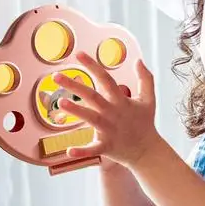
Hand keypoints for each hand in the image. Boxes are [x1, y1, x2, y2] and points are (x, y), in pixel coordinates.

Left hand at [53, 53, 160, 168]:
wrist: (147, 151)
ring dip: (76, 110)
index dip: (93, 65)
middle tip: (56, 76)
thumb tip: (139, 60)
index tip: (78, 54)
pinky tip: (68, 150)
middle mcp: (113, 113)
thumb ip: (146, 79)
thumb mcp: (148, 99)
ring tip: (60, 103)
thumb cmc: (145, 123)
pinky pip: (93, 149)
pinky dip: (81, 151)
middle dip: (74, 86)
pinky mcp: (107, 146)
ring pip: (91, 118)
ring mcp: (109, 130)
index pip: (105, 78)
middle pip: (92, 96)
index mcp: (121, 100)